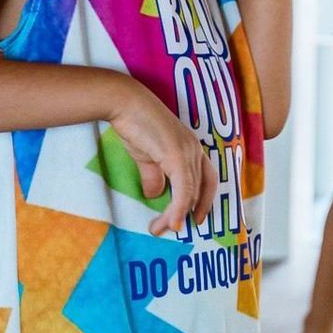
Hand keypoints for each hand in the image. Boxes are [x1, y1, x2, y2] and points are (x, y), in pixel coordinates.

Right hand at [108, 77, 217, 234]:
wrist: (125, 103)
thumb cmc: (135, 123)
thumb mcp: (146, 156)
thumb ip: (154, 175)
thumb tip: (155, 195)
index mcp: (192, 148)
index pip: (207, 180)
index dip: (204, 201)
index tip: (196, 219)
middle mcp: (195, 150)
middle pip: (199, 190)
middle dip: (185, 213)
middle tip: (169, 229)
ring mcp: (188, 151)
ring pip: (190, 192)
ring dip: (176, 215)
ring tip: (161, 229)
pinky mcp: (176, 154)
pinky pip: (183, 189)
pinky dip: (178, 209)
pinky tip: (171, 222)